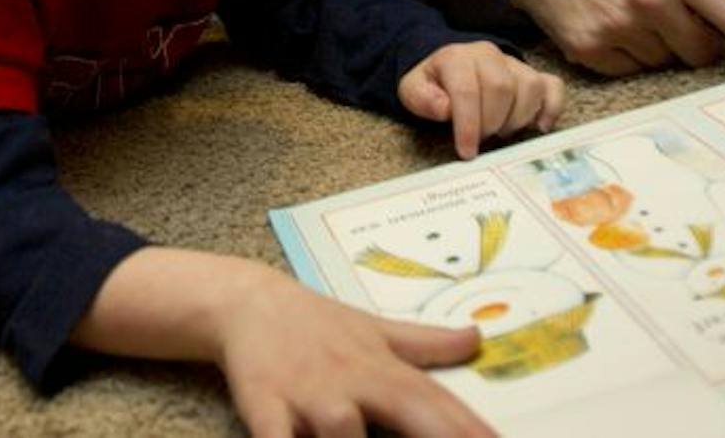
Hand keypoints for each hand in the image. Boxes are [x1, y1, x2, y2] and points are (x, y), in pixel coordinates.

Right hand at [216, 268, 493, 437]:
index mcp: (384, 369)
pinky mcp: (265, 406)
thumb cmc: (316, 323)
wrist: (245, 301)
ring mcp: (309, 395)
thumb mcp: (374, 330)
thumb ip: (426, 344)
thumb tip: (479, 337)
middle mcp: (354, 382)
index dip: (476, 431)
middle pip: (409, 413)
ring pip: (344, 433)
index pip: (441, 405)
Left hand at [398, 41, 565, 157]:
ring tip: (500, 133)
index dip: (468, 124)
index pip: (467, 90)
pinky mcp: (533, 75)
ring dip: (517, 119)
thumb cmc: (433, 83)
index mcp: (457, 57)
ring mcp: (514, 64)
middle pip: (502, 88)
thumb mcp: (413, 90)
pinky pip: (553, 86)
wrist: (447, 67)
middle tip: (481, 140)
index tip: (467, 151)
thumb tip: (445, 108)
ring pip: (530, 88)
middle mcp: (489, 55)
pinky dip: (551, 108)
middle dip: (491, 123)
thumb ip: (422, 98)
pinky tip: (538, 127)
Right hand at [496, 0, 724, 75]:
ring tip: (627, 18)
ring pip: (663, 65)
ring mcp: (619, 28)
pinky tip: (606, 29)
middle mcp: (651, 1)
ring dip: (655, 50)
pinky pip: (630, 72)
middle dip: (695, 45)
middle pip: (702, 54)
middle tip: (671, 24)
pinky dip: (624, 58)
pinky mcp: (590, 50)